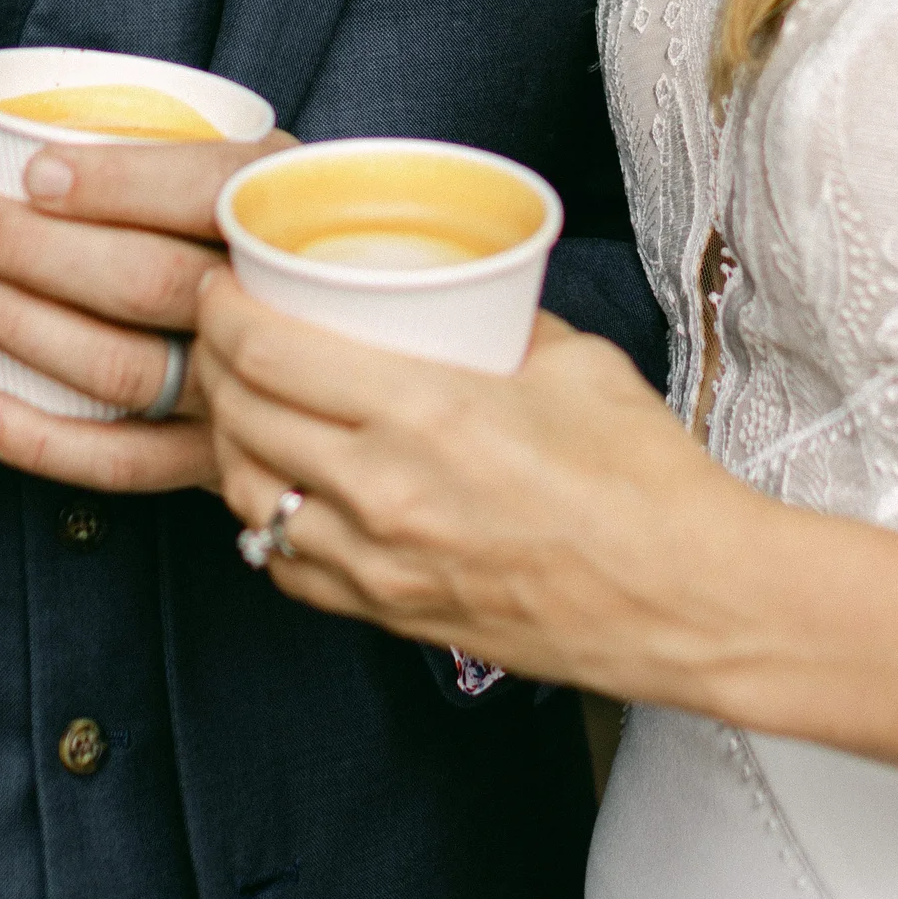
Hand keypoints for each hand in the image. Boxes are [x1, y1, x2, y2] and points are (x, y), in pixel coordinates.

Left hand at [0, 137, 282, 495]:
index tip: (36, 171)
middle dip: (42, 251)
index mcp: (286, 215)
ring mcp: (245, 391)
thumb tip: (46, 138)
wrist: (362, 358)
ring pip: (124, 368)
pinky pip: (124, 463)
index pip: (206, 194)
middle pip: (150, 281)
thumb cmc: (281, 242)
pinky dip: (44, 441)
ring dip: (26, 328)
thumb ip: (196, 165)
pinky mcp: (218, 462)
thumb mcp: (273, 179)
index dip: (119, 184)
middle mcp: (271, 306)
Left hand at [194, 272, 758, 699]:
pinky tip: (282, 485)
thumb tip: (448, 295)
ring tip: (239, 401)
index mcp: (426, 413)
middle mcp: (384, 493)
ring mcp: (379, 565)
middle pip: (240, 417)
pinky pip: (287, 565)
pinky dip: (266, 519)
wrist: (686, 601)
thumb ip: (491, 324)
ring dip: (228, 440)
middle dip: (211, 361)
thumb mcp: (571, 358)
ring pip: (248, 497)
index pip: (269, 353)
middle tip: (220, 329)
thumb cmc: (645, 480)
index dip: (222, 309)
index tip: (221, 282)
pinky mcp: (390, 616)